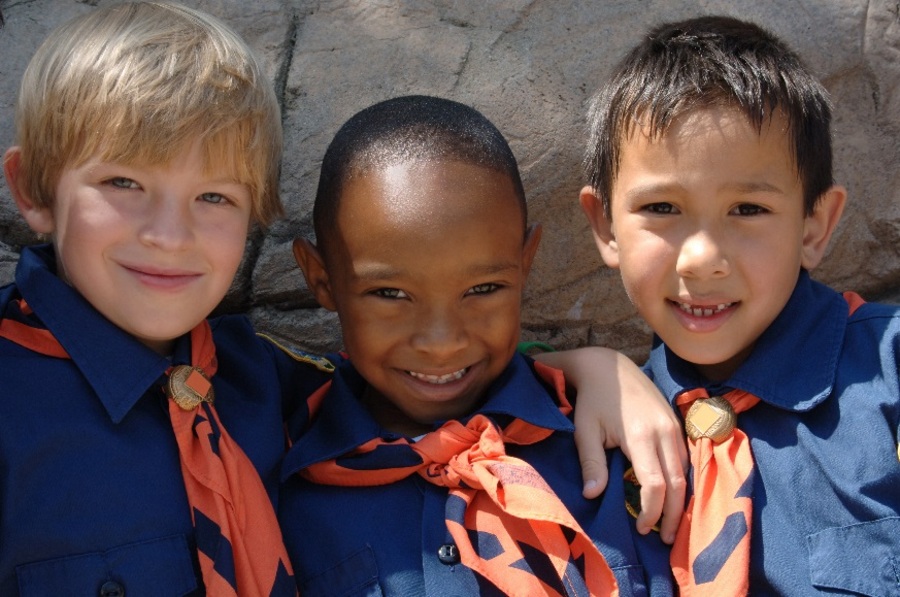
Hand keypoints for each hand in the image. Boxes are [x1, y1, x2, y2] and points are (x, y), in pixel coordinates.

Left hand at [534, 347, 687, 543]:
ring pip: (685, 471)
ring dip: (680, 500)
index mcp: (642, 435)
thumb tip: (592, 495)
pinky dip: (681, 481)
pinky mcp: (676, 423)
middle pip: (678, 483)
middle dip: (673, 514)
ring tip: (670, 524)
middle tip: (664, 539)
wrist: (607, 365)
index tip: (641, 528)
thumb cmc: (592, 399)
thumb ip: (591, 462)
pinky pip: (684, 458)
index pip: (655, 484)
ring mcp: (674, 426)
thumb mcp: (585, 429)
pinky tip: (674, 497)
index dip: (651, 510)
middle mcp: (664, 431)